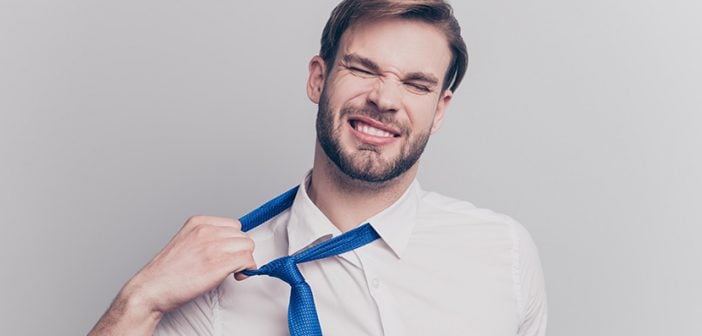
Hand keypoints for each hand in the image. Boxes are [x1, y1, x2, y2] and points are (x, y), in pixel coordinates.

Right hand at [89, 216, 255, 334]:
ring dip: (245, 260)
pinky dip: (247, 269)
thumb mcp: (186, 241)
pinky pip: (247, 260)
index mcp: (198, 222)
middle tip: (232, 265)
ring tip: (233, 271)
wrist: (152, 289)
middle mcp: (207, 231)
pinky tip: (236, 276)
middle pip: (243, 235)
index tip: (229, 253)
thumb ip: (206, 238)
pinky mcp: (219, 263)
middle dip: (240, 251)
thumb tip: (229, 245)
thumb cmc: (167, 272)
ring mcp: (213, 246)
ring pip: (248, 246)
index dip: (234, 242)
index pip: (234, 225)